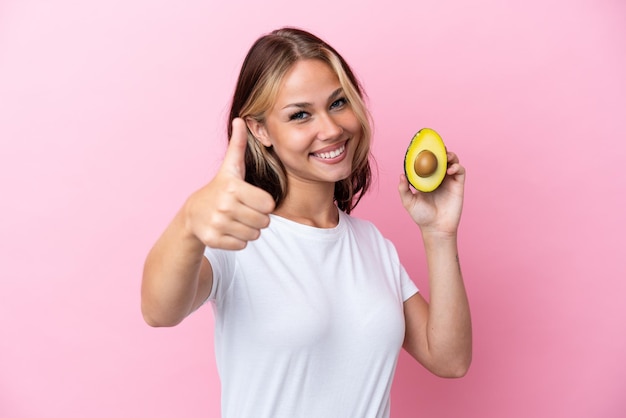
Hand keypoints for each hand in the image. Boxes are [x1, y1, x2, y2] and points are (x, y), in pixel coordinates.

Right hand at [184, 118, 275, 249]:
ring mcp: (217, 224)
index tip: (250, 198)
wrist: (193, 213)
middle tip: (243, 210)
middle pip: (264, 221)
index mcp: (233, 187)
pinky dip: (238, 240)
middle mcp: (225, 206)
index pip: (269, 205)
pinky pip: (242, 245)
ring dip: (249, 229)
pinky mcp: (213, 240)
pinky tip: (228, 229)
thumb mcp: (230, 167)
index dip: (263, 203)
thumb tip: (240, 119)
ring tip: (236, 219)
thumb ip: (238, 145)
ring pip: (254, 235)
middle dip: (257, 218)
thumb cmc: (220, 188)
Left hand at [398, 151, 464, 235]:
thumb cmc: (421, 216)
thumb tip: (401, 175)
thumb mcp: (408, 202)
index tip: (424, 146)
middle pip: (441, 158)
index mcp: (426, 179)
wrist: (436, 228)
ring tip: (445, 157)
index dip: (427, 153)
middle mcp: (438, 178)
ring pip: (452, 161)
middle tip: (438, 147)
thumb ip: (403, 189)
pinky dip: (456, 166)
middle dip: (440, 150)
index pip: (428, 162)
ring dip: (450, 155)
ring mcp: (449, 181)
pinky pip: (460, 171)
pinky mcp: (458, 185)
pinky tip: (449, 170)